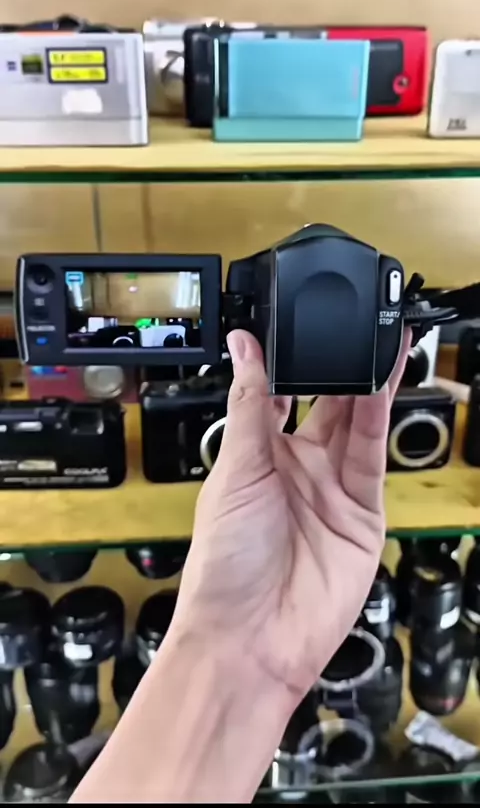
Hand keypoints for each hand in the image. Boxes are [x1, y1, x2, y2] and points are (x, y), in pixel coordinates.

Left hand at [174, 329, 410, 707]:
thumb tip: (241, 347)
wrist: (250, 638)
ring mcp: (332, 491)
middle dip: (341, 365)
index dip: (293, 362)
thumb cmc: (224, 565)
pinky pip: (374, 456)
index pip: (281, 396)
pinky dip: (381, 417)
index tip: (301, 325)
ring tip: (378, 337)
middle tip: (354, 323)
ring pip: (357, 423)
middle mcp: (297, 470)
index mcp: (257, 457)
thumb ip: (250, 405)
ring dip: (368, 381)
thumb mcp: (234, 471)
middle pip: (326, 405)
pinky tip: (383, 382)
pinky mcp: (364, 513)